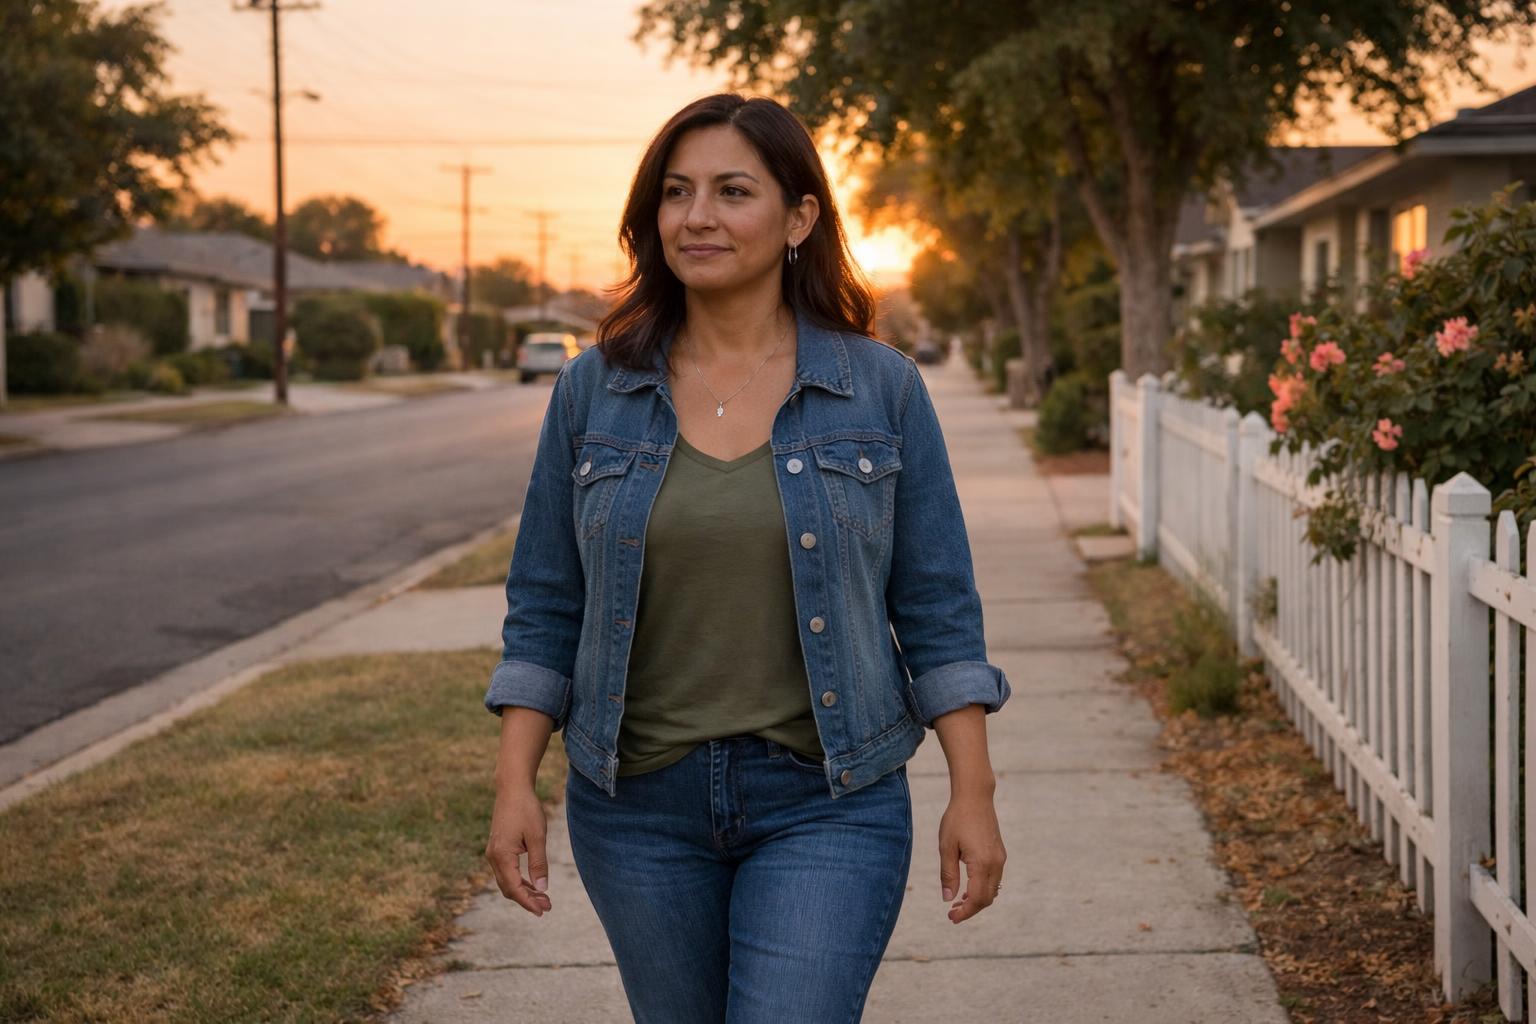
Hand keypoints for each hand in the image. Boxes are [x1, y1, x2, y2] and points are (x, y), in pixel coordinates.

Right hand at [485, 785, 552, 916]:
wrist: (512, 788)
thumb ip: (539, 863)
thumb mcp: (537, 837)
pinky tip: (533, 883)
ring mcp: (494, 853)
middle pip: (508, 888)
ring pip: (507, 881)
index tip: (542, 911)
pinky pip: (506, 871)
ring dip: (523, 890)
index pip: (514, 888)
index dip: (528, 902)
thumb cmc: (526, 809)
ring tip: (543, 898)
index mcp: (502, 856)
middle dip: (527, 899)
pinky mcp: (498, 848)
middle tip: (547, 906)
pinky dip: (519, 880)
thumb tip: (542, 888)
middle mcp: (493, 857)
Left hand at [938, 789, 1005, 923]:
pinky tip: (968, 886)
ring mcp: (1000, 858)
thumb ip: (948, 874)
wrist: (975, 797)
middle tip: (952, 913)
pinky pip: (994, 879)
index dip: (965, 912)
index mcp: (982, 864)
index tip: (951, 917)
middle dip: (971, 909)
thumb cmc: (957, 819)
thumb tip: (948, 899)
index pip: (977, 899)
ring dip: (977, 900)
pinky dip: (982, 888)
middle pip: (987, 898)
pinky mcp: (1000, 853)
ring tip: (958, 902)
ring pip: (992, 890)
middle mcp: (996, 864)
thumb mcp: (946, 847)